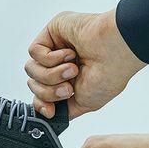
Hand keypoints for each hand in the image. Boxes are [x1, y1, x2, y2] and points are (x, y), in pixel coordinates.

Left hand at [25, 9, 144, 119]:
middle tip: (69, 89)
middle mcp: (59, 65)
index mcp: (68, 80)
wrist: (116, 52)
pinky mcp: (51, 33)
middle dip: (50, 91)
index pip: (41, 94)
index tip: (50, 110)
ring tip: (73, 70)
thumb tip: (50, 115)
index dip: (41, 104)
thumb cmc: (110, 75)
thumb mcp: (86, 103)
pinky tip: (70, 54)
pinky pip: (34, 52)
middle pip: (35, 84)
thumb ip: (65, 110)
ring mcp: (54, 48)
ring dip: (52, 75)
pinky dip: (51, 58)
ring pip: (32, 70)